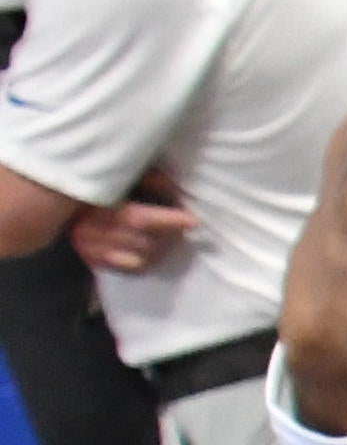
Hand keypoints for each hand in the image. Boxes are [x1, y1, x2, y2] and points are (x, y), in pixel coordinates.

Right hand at [66, 182, 189, 273]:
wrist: (55, 202)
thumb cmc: (99, 185)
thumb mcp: (120, 176)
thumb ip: (146, 179)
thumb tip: (173, 187)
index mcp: (95, 206)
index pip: (138, 219)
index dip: (167, 221)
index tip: (193, 221)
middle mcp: (89, 232)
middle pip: (143, 242)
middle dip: (170, 234)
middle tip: (183, 224)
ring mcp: (90, 250)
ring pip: (141, 258)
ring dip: (162, 248)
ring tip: (170, 235)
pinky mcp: (93, 261)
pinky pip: (132, 269)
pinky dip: (148, 260)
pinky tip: (154, 249)